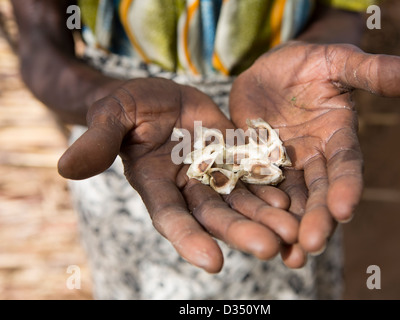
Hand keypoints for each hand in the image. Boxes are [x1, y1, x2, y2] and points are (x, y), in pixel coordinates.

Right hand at [57, 78, 300, 272]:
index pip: (170, 217)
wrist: (160, 96)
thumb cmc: (130, 105)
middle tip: (269, 248)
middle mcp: (187, 188)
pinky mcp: (233, 158)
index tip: (212, 263)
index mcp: (155, 185)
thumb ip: (98, 140)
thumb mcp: (112, 115)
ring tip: (292, 230)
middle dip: (240, 233)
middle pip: (214, 216)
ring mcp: (213, 174)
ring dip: (266, 217)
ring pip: (241, 202)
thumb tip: (66, 168)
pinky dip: (269, 188)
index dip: (188, 239)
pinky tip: (289, 198)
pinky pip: (253, 176)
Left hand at [229, 41, 399, 256]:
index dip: (347, 187)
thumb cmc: (307, 64)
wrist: (269, 70)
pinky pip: (255, 188)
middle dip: (316, 219)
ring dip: (288, 227)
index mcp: (336, 137)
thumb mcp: (338, 61)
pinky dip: (256, 209)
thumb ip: (374, 72)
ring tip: (286, 256)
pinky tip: (251, 231)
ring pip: (289, 200)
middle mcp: (313, 158)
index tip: (344, 210)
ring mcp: (283, 165)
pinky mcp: (254, 164)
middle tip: (310, 246)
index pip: (346, 166)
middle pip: (318, 193)